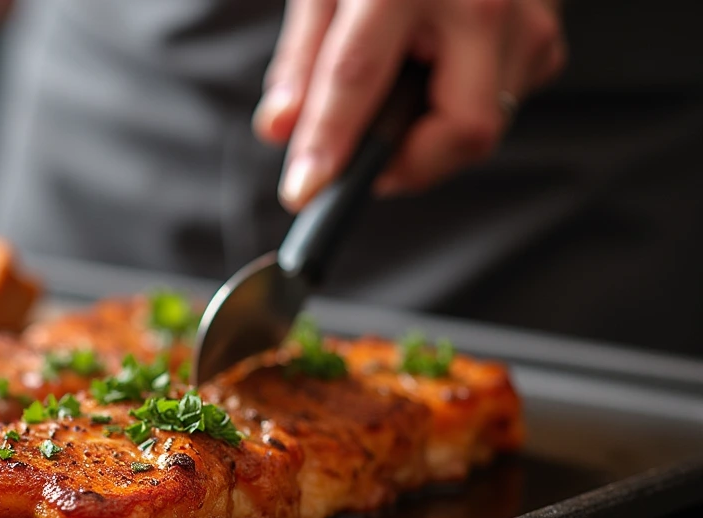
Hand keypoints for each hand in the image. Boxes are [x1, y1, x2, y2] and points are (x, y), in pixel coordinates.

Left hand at [253, 0, 566, 212]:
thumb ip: (302, 59)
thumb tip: (280, 130)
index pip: (360, 79)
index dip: (329, 142)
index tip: (305, 190)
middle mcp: (483, 4)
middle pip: (460, 130)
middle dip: (408, 164)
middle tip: (362, 160)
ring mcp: (529, 24)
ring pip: (483, 129)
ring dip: (428, 138)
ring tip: (395, 99)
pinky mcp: (546, 42)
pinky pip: (500, 105)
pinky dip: (454, 112)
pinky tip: (431, 77)